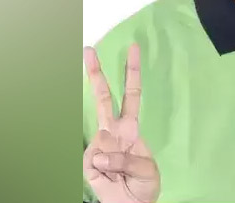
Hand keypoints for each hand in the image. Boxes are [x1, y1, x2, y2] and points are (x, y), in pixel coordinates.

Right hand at [83, 44, 159, 202]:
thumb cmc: (143, 186)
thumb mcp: (148, 171)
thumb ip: (128, 159)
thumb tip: (100, 153)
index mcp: (131, 128)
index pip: (132, 94)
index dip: (132, 72)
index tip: (133, 48)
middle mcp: (113, 131)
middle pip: (104, 98)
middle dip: (96, 74)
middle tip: (88, 49)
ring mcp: (99, 145)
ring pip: (98, 136)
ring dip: (111, 160)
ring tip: (119, 177)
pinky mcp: (87, 161)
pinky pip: (94, 162)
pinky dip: (105, 172)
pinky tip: (109, 178)